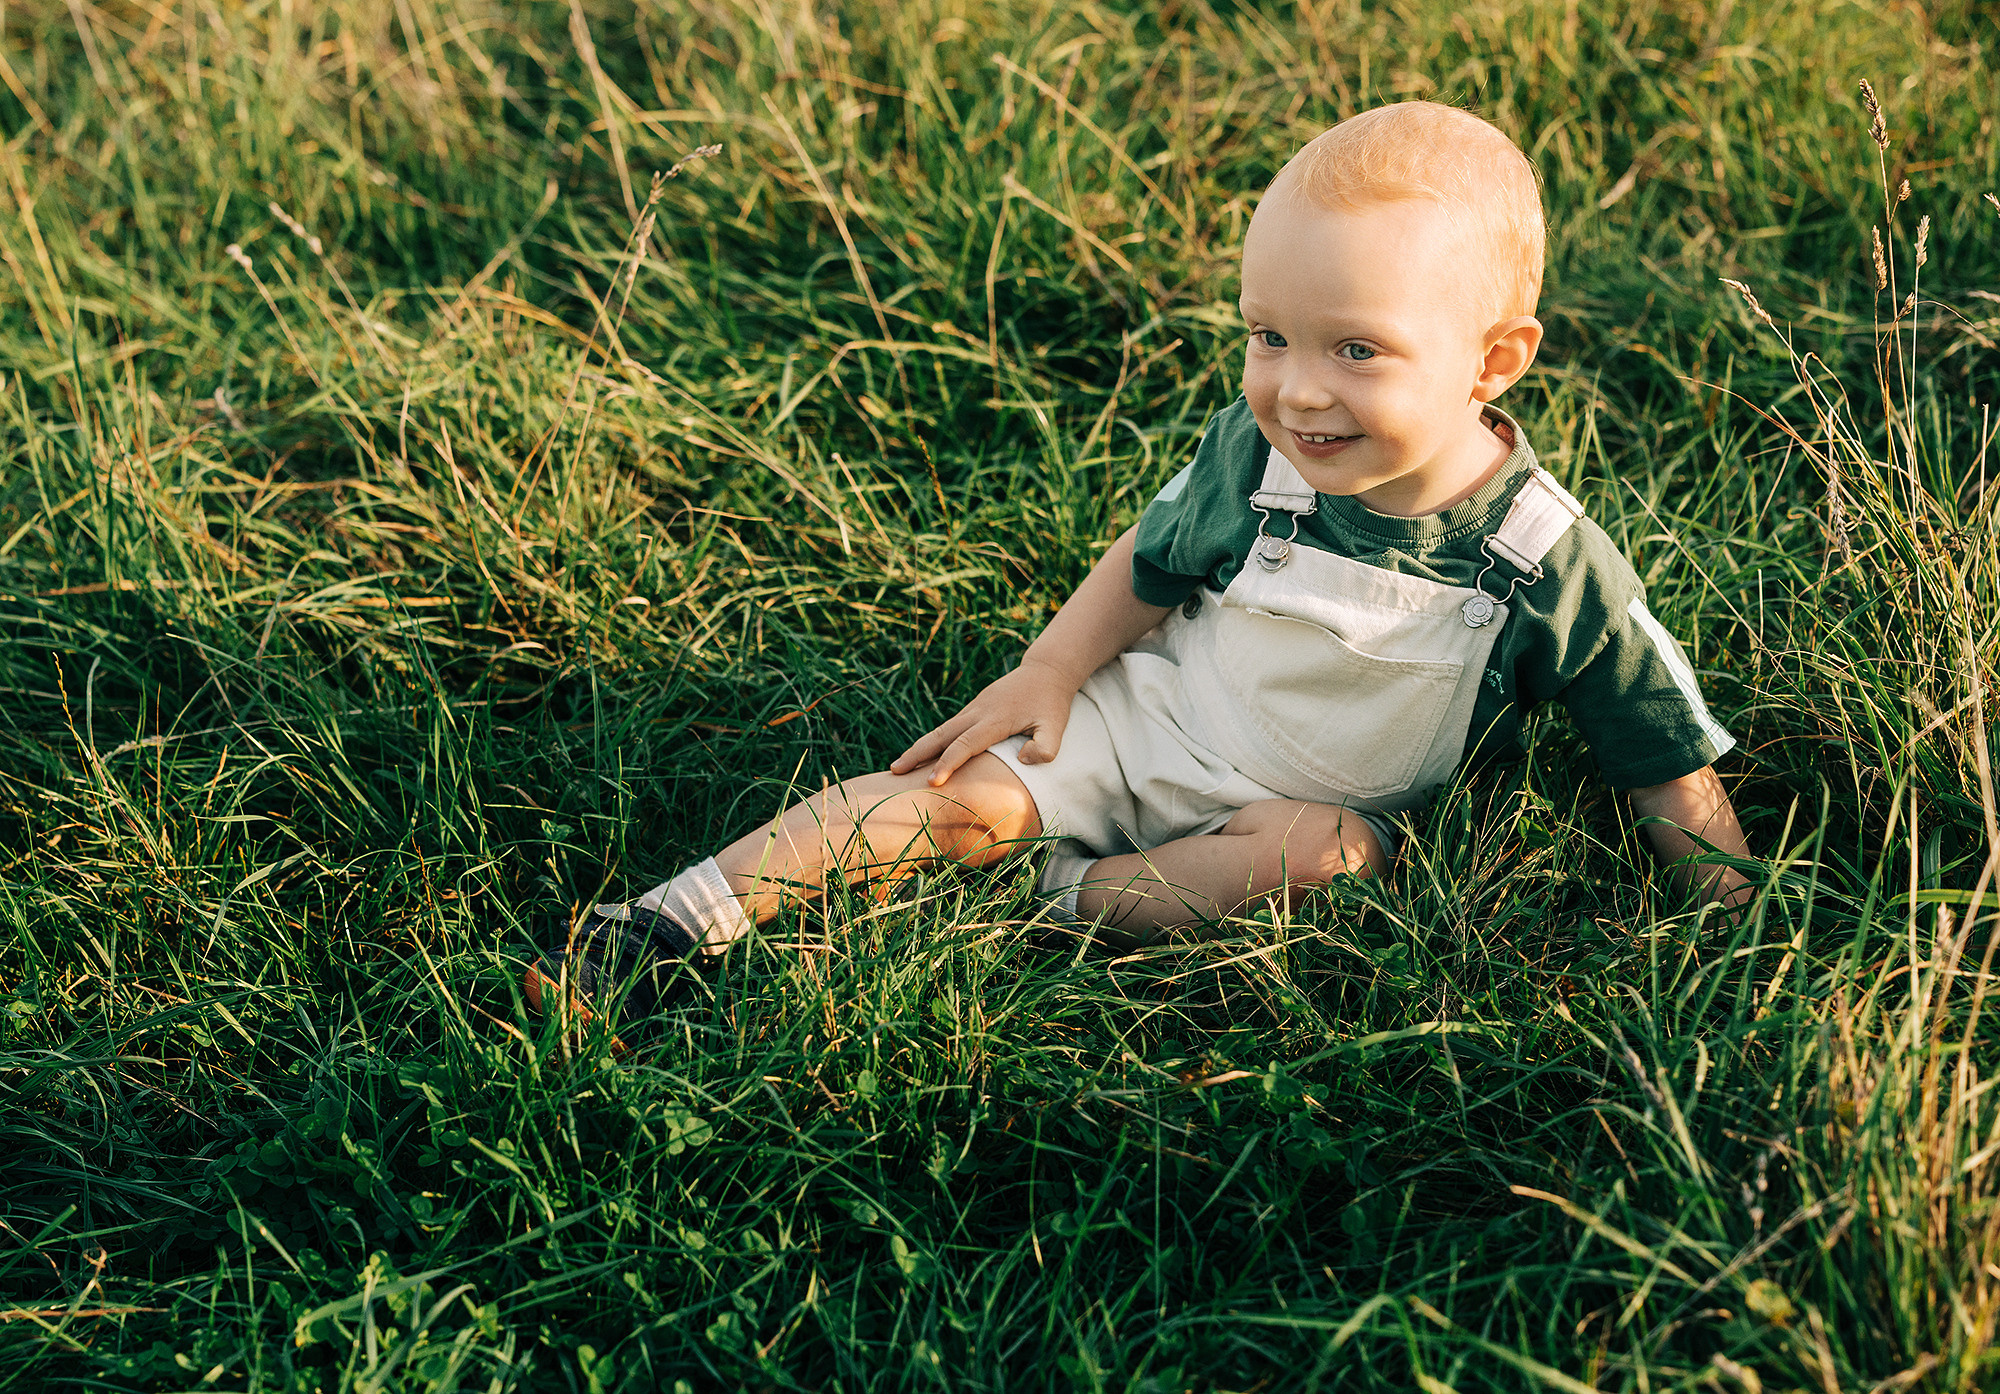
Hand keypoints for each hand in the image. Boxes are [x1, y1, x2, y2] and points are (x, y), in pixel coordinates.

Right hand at [890, 657, 1080, 785]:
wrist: (1045, 671)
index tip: (933, 781)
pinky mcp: (973, 710)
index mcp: (995, 720)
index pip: (966, 744)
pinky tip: (921, 757)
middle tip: (893, 773)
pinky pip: (948, 729)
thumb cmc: (1051, 703)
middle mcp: (978, 713)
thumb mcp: (1057, 727)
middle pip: (940, 735)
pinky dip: (931, 743)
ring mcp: (973, 710)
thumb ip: (1045, 747)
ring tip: (897, 768)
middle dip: (916, 754)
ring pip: (940, 731)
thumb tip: (1022, 760)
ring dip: (918, 749)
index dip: (949, 763)